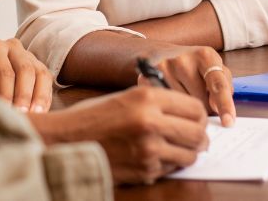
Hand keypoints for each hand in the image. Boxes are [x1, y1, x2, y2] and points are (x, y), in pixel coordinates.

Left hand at [0, 38, 52, 113]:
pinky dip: (44, 98)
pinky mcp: (38, 66)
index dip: (6, 94)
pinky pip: (47, 81)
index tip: (6, 113)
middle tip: (22, 116)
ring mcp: (27, 55)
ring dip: (38, 98)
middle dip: (24, 96)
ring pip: (40, 74)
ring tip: (35, 116)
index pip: (4, 72)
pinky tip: (41, 114)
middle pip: (25, 70)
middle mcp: (11, 46)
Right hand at [29, 86, 208, 184]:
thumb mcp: (126, 97)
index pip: (194, 107)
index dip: (201, 116)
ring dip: (188, 154)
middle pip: (197, 132)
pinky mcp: (144, 170)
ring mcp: (148, 149)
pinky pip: (170, 169)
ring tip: (179, 149)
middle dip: (201, 137)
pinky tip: (157, 157)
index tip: (199, 120)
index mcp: (147, 97)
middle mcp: (150, 121)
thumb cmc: (94, 117)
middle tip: (198, 139)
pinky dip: (169, 165)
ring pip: (189, 155)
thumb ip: (158, 102)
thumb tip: (189, 114)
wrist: (66, 140)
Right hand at [142, 44, 235, 126]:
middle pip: (200, 102)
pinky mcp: (146, 79)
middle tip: (197, 96)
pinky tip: (170, 99)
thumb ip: (224, 86)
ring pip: (183, 108)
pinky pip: (165, 107)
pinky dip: (170, 109)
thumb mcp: (214, 68)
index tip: (228, 122)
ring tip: (182, 94)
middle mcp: (182, 59)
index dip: (225, 105)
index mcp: (205, 55)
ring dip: (186, 109)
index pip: (218, 84)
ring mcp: (163, 69)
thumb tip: (216, 109)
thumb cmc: (193, 65)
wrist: (161, 53)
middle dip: (203, 107)